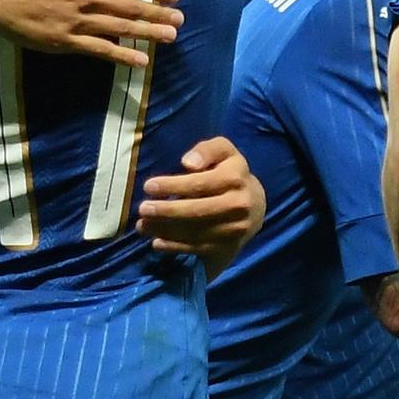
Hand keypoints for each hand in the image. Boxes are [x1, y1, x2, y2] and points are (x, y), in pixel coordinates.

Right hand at [0, 0, 180, 68]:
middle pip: (131, 7)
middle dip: (158, 14)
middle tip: (180, 20)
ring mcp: (78, 22)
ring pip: (120, 28)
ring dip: (147, 34)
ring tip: (170, 37)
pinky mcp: (66, 42)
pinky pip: (100, 50)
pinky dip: (122, 55)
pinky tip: (140, 61)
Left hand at [138, 138, 264, 263]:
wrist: (255, 206)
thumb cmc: (230, 173)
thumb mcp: (223, 152)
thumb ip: (206, 150)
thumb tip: (187, 162)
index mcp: (235, 178)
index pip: (200, 184)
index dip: (172, 186)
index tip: (149, 186)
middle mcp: (238, 205)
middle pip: (197, 211)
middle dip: (166, 211)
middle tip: (142, 209)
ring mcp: (234, 229)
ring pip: (195, 232)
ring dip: (165, 230)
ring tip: (142, 225)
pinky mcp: (228, 248)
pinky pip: (198, 249)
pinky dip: (175, 247)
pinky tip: (157, 242)